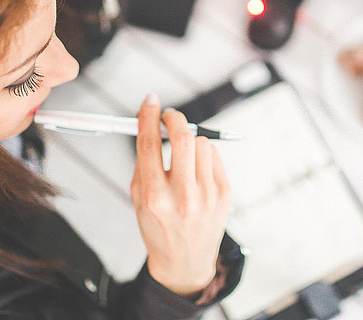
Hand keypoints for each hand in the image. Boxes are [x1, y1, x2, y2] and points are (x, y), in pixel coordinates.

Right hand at [131, 94, 231, 296]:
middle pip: (182, 138)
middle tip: (169, 116)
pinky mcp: (224, 194)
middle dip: (174, 118)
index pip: (149, 144)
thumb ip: (143, 161)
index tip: (150, 101)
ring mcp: (206, 195)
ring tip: (183, 155)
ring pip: (201, 143)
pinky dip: (203, 154)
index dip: (148, 116)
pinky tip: (196, 169)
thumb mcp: (137, 199)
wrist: (184, 261)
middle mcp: (182, 196)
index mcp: (153, 197)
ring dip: (190, 140)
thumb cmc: (158, 227)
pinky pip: (214, 156)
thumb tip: (149, 123)